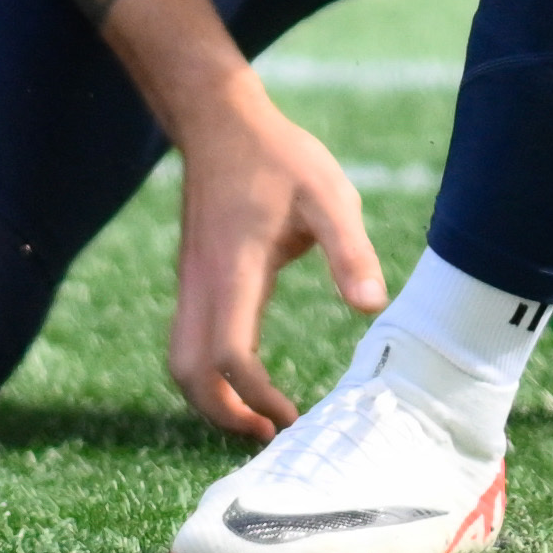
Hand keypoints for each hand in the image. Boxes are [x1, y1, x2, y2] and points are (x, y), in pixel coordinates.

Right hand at [159, 76, 389, 441]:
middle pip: (187, 372)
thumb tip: (372, 307)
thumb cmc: (276, 156)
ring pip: (180, 358)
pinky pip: (187, 339)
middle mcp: (201, 282)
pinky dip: (208, 372)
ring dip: (210, 397)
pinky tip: (248, 373)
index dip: (256, 396)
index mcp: (232, 270)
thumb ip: (350, 250)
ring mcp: (190, 280)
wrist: (217, 119)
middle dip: (221, 413)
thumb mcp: (328, 194)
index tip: (291, 416)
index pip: (229, 356)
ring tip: (259, 414)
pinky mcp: (193, 275)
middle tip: (270, 433)